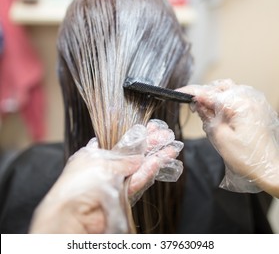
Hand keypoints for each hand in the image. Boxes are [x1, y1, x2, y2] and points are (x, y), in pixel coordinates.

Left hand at [29, 119, 183, 232]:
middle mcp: (104, 167)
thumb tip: (139, 157)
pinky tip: (159, 161)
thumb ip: (123, 160)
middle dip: (149, 144)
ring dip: (155, 157)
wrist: (72, 216)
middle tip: (165, 135)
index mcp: (94, 155)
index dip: (135, 135)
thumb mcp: (101, 163)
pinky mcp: (121, 196)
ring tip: (171, 147)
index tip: (149, 128)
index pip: (119, 142)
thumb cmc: (78, 184)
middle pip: (132, 153)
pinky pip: (137, 181)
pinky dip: (148, 171)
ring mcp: (114, 182)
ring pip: (138, 167)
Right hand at [177, 79, 278, 196]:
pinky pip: (236, 98)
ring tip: (206, 112)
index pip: (209, 93)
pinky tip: (219, 115)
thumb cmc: (246, 157)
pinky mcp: (255, 109)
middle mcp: (249, 98)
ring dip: (214, 97)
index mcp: (240, 104)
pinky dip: (224, 103)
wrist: (268, 169)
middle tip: (194, 108)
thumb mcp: (219, 136)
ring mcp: (254, 103)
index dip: (191, 92)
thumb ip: (206, 115)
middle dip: (204, 94)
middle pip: (219, 87)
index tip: (178, 92)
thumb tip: (197, 101)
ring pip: (228, 90)